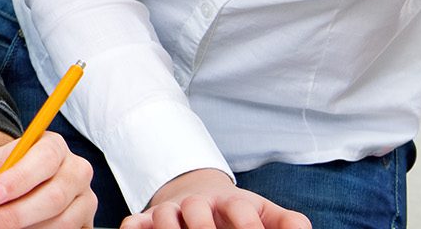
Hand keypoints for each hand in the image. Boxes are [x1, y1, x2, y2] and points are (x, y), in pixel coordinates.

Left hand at [0, 131, 95, 228]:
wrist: (13, 189)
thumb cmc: (1, 174)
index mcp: (54, 146)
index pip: (45, 158)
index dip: (19, 179)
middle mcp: (77, 170)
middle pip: (56, 195)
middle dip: (18, 213)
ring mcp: (86, 199)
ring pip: (63, 221)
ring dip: (28, 228)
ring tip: (0, 227)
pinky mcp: (87, 222)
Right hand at [123, 169, 309, 228]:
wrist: (200, 195)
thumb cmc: (238, 214)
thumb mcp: (265, 213)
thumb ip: (286, 222)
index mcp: (232, 202)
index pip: (240, 210)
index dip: (249, 227)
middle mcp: (199, 203)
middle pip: (197, 211)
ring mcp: (172, 210)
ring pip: (162, 215)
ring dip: (169, 228)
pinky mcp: (148, 219)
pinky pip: (134, 222)